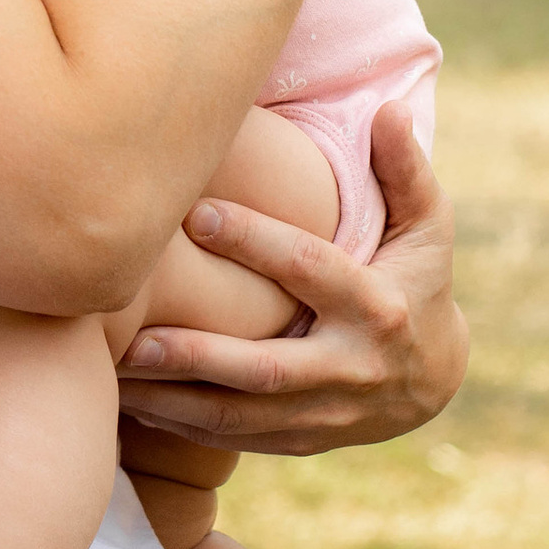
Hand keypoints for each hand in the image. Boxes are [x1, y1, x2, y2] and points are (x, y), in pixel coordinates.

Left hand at [116, 104, 465, 453]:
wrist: (433, 380)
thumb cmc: (418, 280)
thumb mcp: (429, 227)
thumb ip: (406, 170)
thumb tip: (389, 108)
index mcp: (378, 307)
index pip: (310, 270)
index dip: (255, 242)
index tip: (196, 212)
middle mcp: (351, 367)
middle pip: (267, 367)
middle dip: (199, 354)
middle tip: (135, 336)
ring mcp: (324, 414)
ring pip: (241, 415)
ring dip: (174, 400)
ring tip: (116, 372)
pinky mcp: (299, 441)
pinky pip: (233, 437)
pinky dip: (180, 424)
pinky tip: (130, 400)